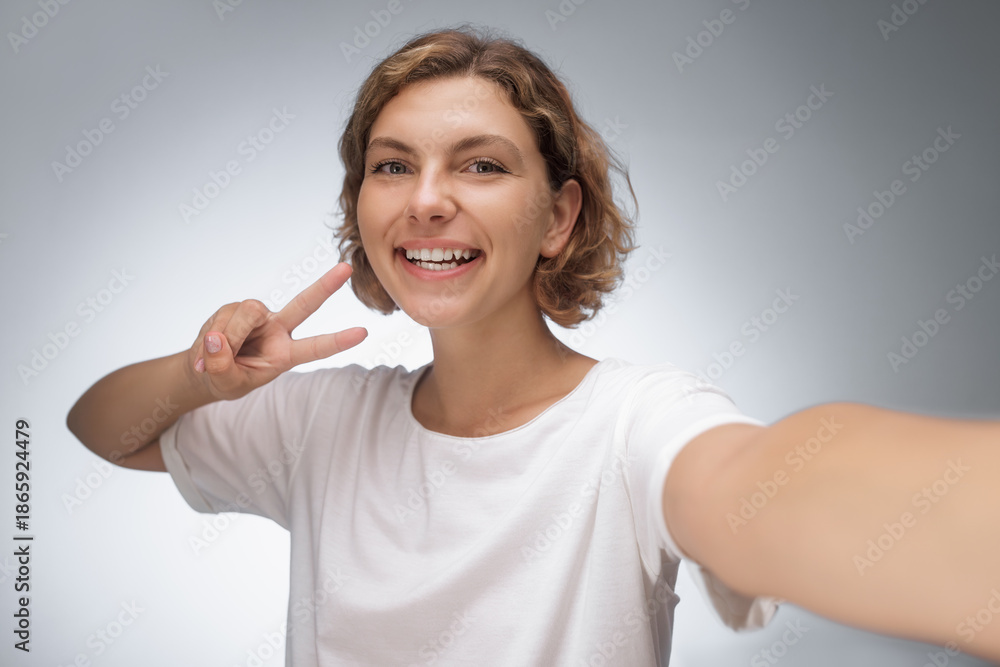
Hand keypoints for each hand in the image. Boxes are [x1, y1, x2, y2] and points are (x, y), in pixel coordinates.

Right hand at [187, 262, 366, 400]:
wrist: (207, 370)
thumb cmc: (227, 379)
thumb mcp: (226, 384)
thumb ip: (223, 366)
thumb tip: (218, 338)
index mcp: (286, 354)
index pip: (316, 347)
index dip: (338, 341)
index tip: (363, 333)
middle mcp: (278, 329)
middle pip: (304, 304)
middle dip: (325, 286)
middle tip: (346, 269)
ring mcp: (258, 316)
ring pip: (248, 312)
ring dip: (229, 335)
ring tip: (214, 356)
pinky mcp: (237, 307)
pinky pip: (225, 315)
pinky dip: (211, 334)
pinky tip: (207, 347)